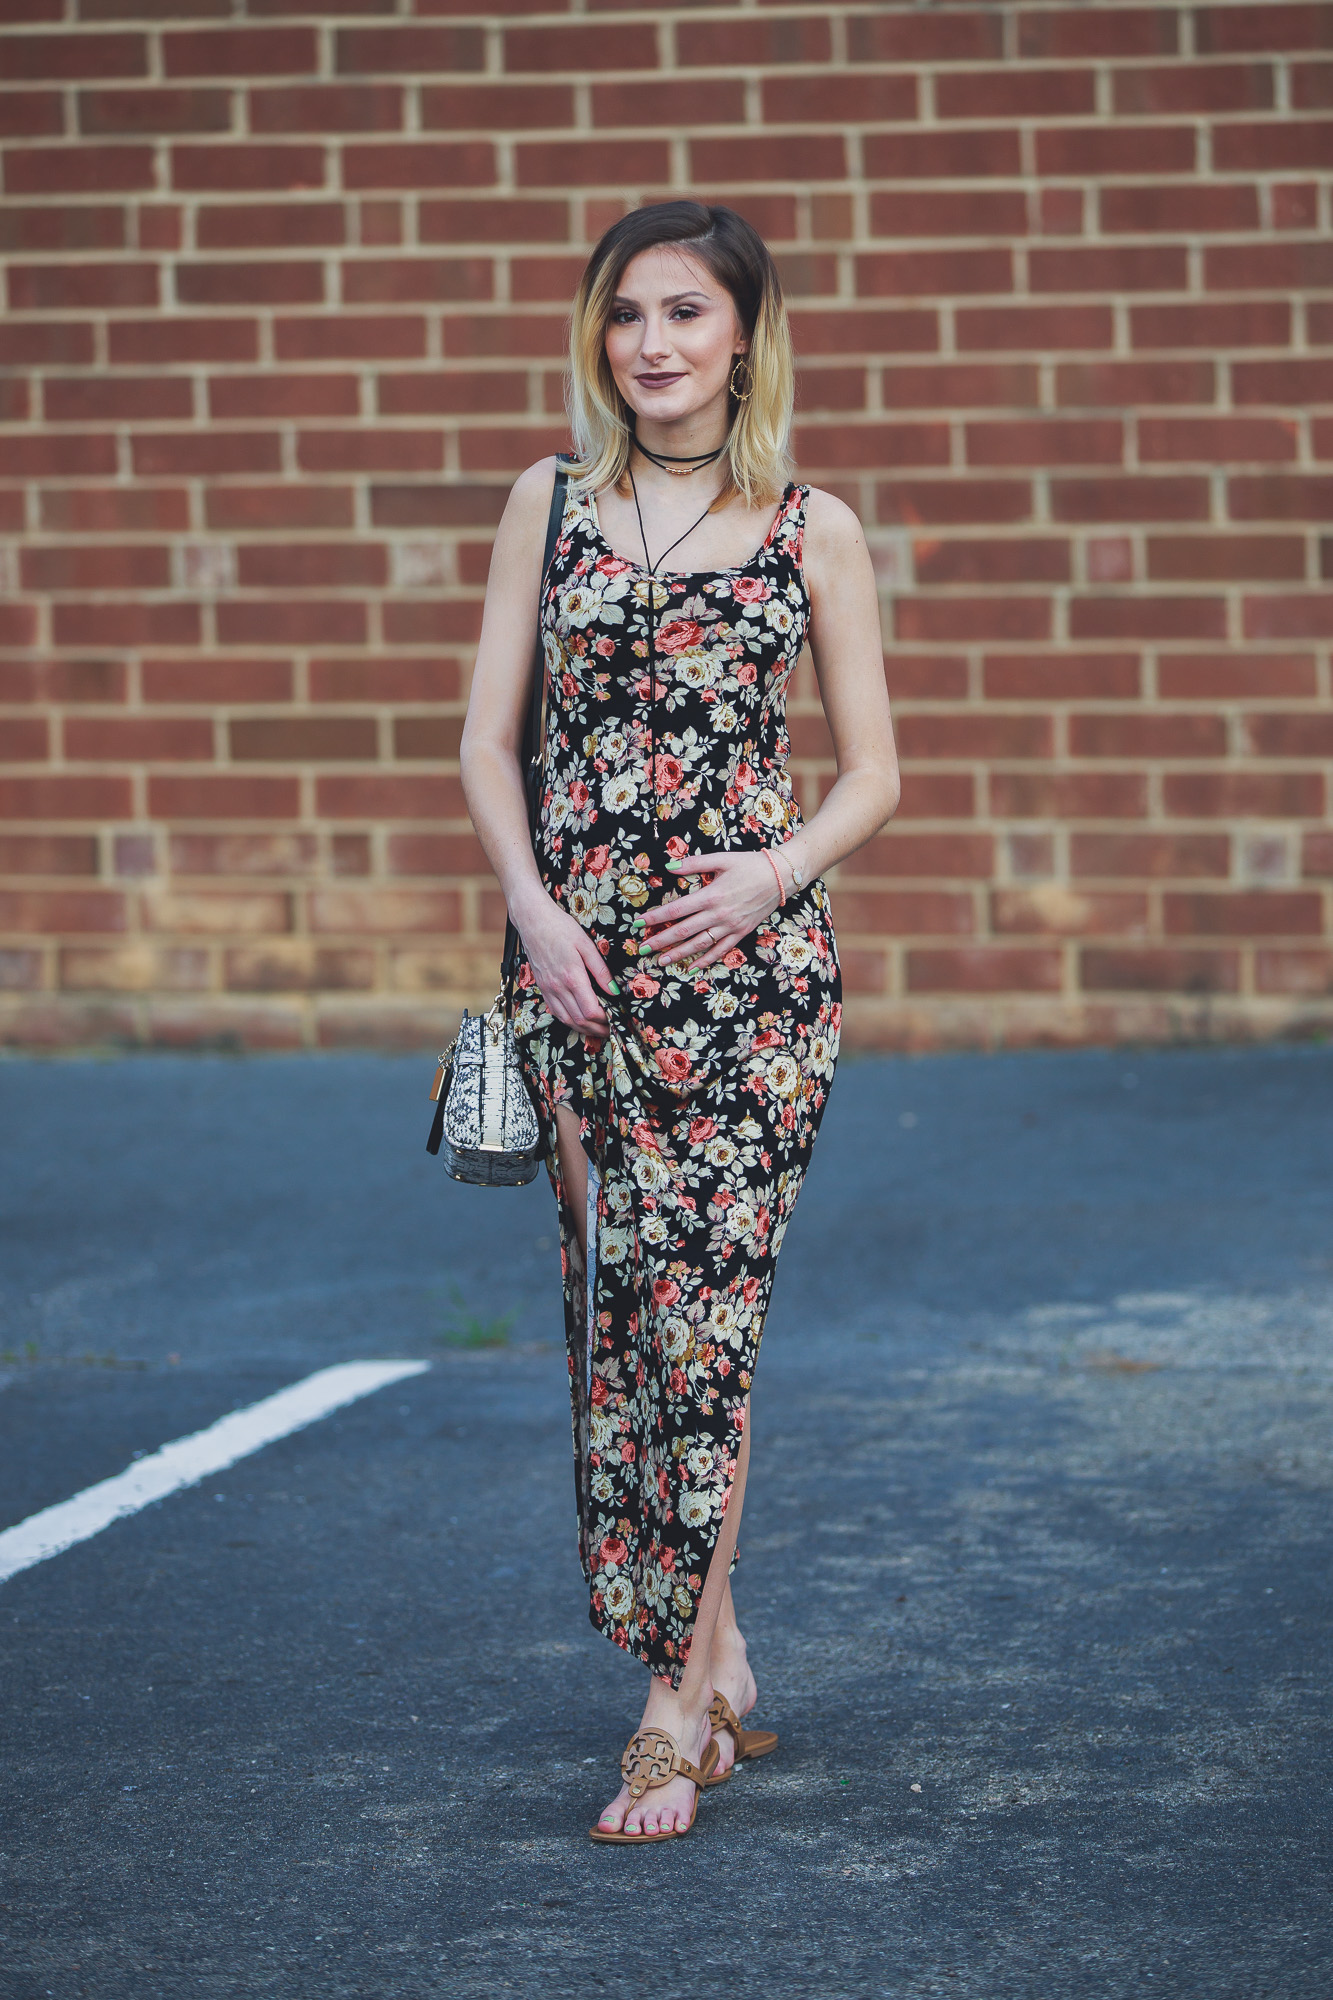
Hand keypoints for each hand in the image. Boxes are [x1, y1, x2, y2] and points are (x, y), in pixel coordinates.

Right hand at [515, 891, 617, 1042]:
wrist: (532, 921)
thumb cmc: (560, 928)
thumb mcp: (586, 944)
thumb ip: (601, 970)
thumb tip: (614, 990)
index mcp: (572, 977)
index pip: (591, 1011)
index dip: (605, 1020)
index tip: (616, 1018)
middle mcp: (558, 988)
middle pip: (580, 1020)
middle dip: (597, 1029)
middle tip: (611, 1030)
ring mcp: (548, 989)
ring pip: (566, 1020)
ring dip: (583, 1029)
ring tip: (598, 1030)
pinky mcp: (542, 988)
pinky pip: (556, 1012)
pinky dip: (569, 1020)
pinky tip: (579, 1019)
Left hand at [637, 850, 785, 972]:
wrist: (781, 876)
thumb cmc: (750, 864)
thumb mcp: (721, 859)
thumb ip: (693, 864)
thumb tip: (668, 867)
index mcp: (711, 895)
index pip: (676, 910)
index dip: (655, 918)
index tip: (638, 923)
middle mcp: (719, 914)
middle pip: (683, 931)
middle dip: (661, 941)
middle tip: (642, 949)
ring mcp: (731, 926)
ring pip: (700, 944)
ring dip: (679, 954)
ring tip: (661, 961)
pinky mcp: (741, 932)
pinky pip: (721, 950)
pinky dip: (706, 960)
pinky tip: (692, 968)